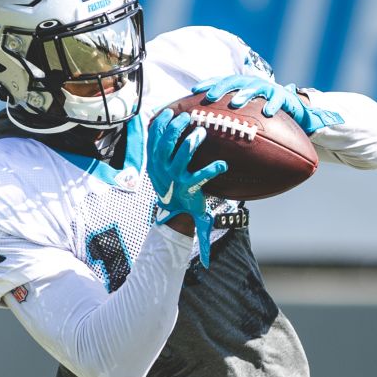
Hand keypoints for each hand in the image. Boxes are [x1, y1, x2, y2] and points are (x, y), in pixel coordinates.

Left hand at [146, 109, 228, 267]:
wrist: (166, 202)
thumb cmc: (189, 206)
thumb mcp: (200, 219)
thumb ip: (205, 236)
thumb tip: (209, 265)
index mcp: (186, 186)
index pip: (199, 179)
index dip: (211, 171)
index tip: (223, 165)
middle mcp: (172, 174)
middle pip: (180, 156)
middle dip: (190, 144)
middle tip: (200, 131)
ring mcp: (160, 164)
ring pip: (165, 144)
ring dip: (175, 130)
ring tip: (185, 117)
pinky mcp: (153, 156)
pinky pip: (154, 138)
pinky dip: (159, 126)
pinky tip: (168, 112)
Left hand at [191, 74, 341, 134]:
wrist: (294, 112)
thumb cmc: (264, 116)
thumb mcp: (247, 116)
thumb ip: (230, 119)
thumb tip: (206, 132)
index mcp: (242, 86)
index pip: (222, 81)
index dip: (208, 84)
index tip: (193, 91)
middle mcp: (253, 84)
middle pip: (235, 81)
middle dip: (222, 87)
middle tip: (210, 97)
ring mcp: (268, 89)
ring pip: (255, 87)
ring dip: (244, 94)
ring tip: (236, 102)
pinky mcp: (284, 96)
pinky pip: (278, 99)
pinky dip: (272, 105)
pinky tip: (267, 112)